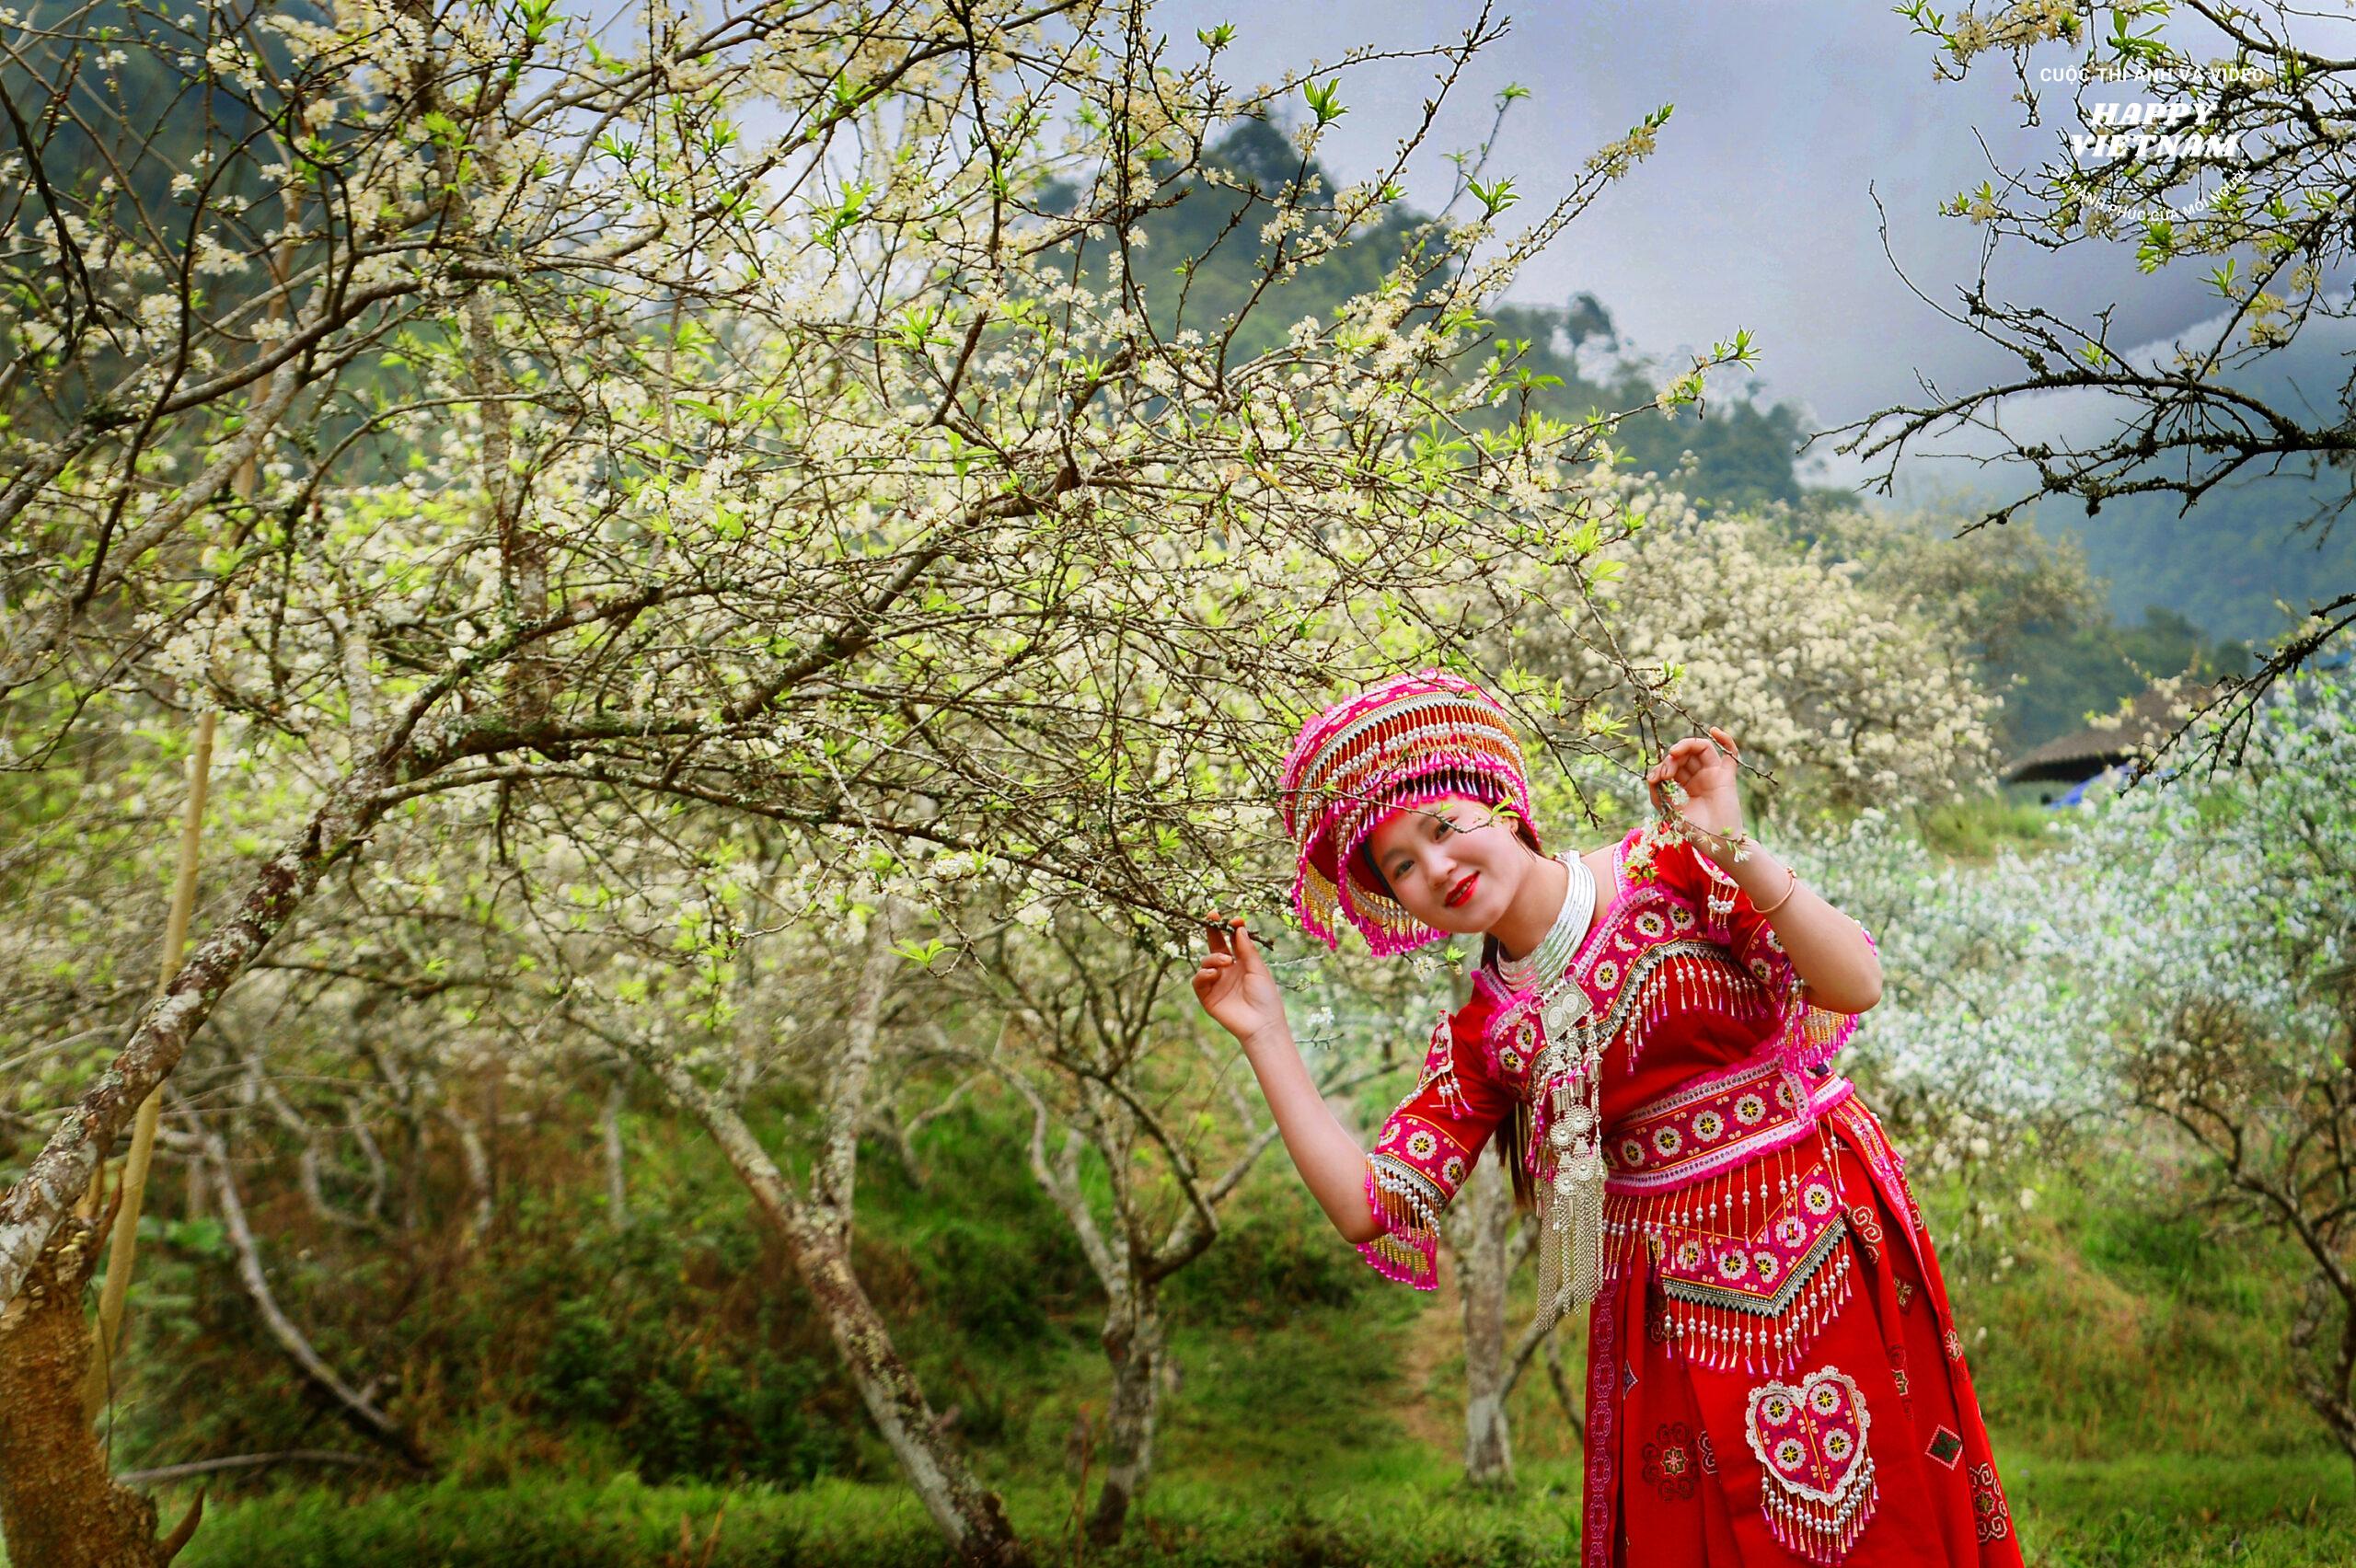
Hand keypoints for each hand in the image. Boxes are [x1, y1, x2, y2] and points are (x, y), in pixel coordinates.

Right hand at [1192, 912, 1285, 1048]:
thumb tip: (1238, 928)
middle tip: (1212, 916)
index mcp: (1242, 963)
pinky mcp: (1207, 997)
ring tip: (1225, 961)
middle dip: (1212, 930)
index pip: (1232, 940)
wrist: (1262, 1024)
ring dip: (1213, 957)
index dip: (1230, 928)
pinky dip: (1203, 974)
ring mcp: (1216, 983)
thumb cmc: (1266, 997)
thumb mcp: (1258, 969)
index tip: (1234, 920)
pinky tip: (1213, 973)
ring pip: (1206, 961)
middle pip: (1215, 945)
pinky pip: (1198, 981)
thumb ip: (1246, 949)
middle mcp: (1227, 970)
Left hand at [1646, 725, 1744, 839]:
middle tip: (1666, 772)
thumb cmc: (1694, 831)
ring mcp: (1714, 775)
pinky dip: (1725, 739)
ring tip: (1674, 755)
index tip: (1656, 779)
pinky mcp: (1728, 776)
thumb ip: (1658, 793)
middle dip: (1671, 759)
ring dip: (1685, 746)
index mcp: (1686, 785)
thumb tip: (1652, 775)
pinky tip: (1713, 730)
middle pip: (1685, 755)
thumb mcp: (1668, 811)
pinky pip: (1731, 753)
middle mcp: (1700, 777)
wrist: (1716, 844)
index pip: (1672, 765)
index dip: (1662, 767)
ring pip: (1701, 748)